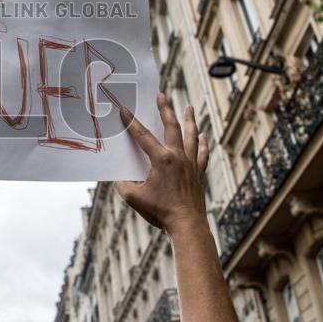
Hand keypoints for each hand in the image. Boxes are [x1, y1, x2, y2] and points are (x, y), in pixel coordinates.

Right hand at [115, 92, 209, 235]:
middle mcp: (178, 157)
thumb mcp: (134, 198)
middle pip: (172, 127)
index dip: (131, 122)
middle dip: (165, 110)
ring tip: (189, 108)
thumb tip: (119, 179)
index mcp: (161, 160)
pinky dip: (203, 144)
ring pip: (191, 136)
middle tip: (161, 96)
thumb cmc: (160, 212)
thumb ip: (123, 185)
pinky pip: (202, 154)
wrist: (187, 225)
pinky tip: (203, 136)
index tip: (124, 109)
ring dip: (189, 120)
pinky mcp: (199, 173)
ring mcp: (191, 164)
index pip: (143, 136)